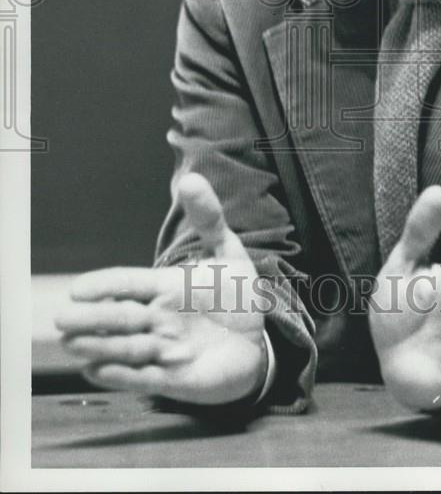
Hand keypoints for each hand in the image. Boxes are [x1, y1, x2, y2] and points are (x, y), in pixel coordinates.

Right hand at [55, 173, 268, 404]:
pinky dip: (120, 375)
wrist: (258, 342)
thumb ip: (209, 218)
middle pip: (117, 316)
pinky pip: (141, 378)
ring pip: (124, 348)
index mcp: (165, 286)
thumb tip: (191, 178)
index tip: (78, 288)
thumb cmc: (235, 295)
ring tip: (75, 344)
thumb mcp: (229, 253)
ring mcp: (163, 349)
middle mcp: (157, 317)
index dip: (104, 285)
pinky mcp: (173, 378)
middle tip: (65, 319)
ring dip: (101, 346)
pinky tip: (99, 371)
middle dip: (92, 318)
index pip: (127, 282)